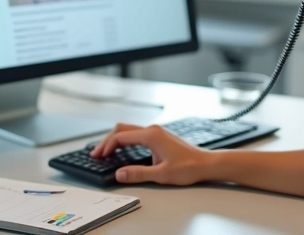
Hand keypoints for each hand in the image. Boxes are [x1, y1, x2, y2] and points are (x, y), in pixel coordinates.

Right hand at [90, 123, 213, 184]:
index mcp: (151, 136)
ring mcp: (157, 132)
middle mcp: (152, 130)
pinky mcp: (160, 136)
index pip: (121, 137)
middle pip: (122, 129)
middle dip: (107, 141)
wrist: (206, 163)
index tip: (98, 156)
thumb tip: (120, 174)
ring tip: (106, 152)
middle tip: (97, 153)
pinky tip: (122, 150)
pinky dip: (125, 140)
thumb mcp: (161, 174)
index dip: (106, 146)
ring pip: (129, 130)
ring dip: (116, 139)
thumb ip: (138, 174)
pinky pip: (137, 134)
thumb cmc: (188, 167)